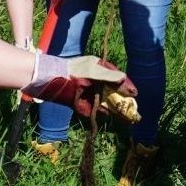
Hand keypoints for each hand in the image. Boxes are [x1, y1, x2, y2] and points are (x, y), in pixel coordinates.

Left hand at [22, 54, 137, 117]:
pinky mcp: (81, 103)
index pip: (117, 78)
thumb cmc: (72, 71)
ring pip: (105, 101)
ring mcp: (89, 92)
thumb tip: (124, 79)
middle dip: (122, 99)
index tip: (134, 93)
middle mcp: (95, 81)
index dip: (126, 85)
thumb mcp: (93, 71)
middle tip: (132, 108)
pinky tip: (110, 115)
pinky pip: (95, 108)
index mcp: (99, 69)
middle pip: (112, 91)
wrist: (50, 80)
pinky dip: (102, 112)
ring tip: (125, 116)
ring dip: (114, 108)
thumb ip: (109, 76)